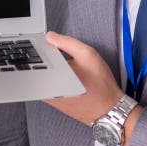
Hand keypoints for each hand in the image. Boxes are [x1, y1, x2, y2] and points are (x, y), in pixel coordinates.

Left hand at [44, 31, 141, 145]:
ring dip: (53, 68)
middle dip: (48, 56)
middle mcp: (47, 89)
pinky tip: (70, 77)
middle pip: (39, 66)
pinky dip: (56, 78)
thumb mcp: (86, 54)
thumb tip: (51, 37)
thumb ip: (66, 42)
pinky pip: (49, 84)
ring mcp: (50, 98)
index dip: (44, 45)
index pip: (38, 55)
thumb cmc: (101, 85)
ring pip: (44, 75)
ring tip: (69, 67)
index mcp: (52, 77)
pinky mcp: (54, 102)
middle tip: (63, 54)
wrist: (108, 109)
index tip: (52, 43)